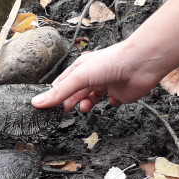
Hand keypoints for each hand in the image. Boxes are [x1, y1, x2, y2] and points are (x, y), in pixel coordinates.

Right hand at [32, 0, 178, 112]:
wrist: (140, 64)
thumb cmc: (110, 62)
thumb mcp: (79, 77)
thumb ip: (60, 92)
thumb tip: (37, 102)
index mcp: (80, 68)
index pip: (61, 84)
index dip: (53, 96)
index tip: (44, 109)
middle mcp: (92, 76)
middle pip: (75, 94)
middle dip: (68, 104)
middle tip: (61, 116)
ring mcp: (106, 85)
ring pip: (91, 99)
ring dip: (86, 105)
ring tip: (85, 108)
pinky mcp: (120, 94)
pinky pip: (111, 103)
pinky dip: (108, 105)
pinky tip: (108, 103)